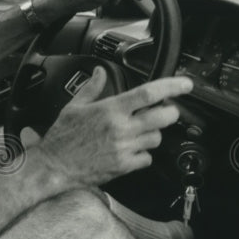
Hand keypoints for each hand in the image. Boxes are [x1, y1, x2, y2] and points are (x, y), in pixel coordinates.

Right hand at [22, 67, 192, 193]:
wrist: (54, 166)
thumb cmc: (62, 137)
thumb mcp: (73, 107)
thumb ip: (92, 88)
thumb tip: (100, 72)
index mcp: (110, 110)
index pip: (148, 94)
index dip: (171, 87)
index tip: (184, 84)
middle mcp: (121, 128)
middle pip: (163, 117)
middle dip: (170, 112)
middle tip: (165, 110)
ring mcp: (124, 148)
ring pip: (157, 138)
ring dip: (154, 133)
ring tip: (142, 131)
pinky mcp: (124, 166)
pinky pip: (147, 158)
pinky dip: (144, 153)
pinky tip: (133, 149)